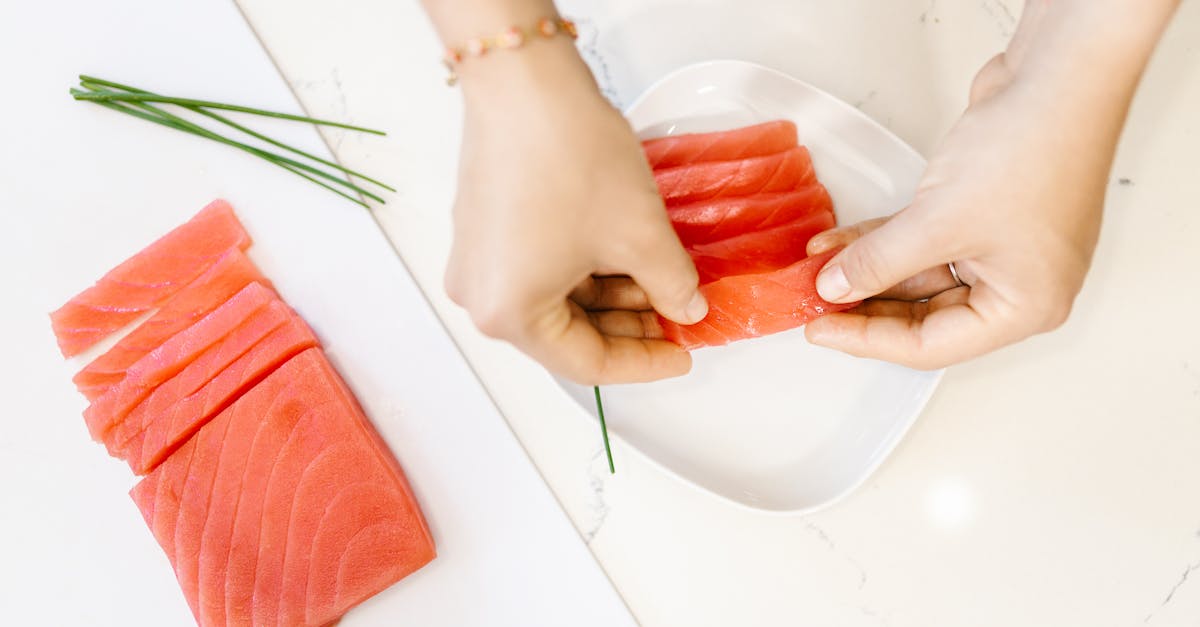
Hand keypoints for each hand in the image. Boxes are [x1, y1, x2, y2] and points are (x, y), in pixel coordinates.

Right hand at [443, 40, 706, 383]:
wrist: (526, 81)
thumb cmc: (570, 159)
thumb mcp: (639, 234)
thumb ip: (670, 284)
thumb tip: (685, 308)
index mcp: (509, 315)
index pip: (588, 363)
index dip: (645, 363)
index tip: (683, 353)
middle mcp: (480, 296)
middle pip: (566, 333)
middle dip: (628, 325)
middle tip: (678, 315)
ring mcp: (477, 260)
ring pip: (556, 298)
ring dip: (610, 294)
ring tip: (662, 278)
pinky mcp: (482, 227)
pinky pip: (539, 267)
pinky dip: (584, 268)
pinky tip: (626, 253)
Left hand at [803, 52, 1114, 369]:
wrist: (1059, 74)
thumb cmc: (1033, 149)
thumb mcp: (938, 221)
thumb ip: (879, 262)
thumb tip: (834, 288)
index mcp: (1026, 307)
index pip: (932, 346)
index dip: (868, 340)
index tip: (820, 328)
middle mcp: (1018, 284)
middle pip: (924, 315)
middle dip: (864, 304)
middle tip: (812, 302)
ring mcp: (1000, 247)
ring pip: (917, 275)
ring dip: (866, 268)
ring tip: (814, 268)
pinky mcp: (981, 213)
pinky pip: (920, 241)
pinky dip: (881, 240)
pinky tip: (837, 242)